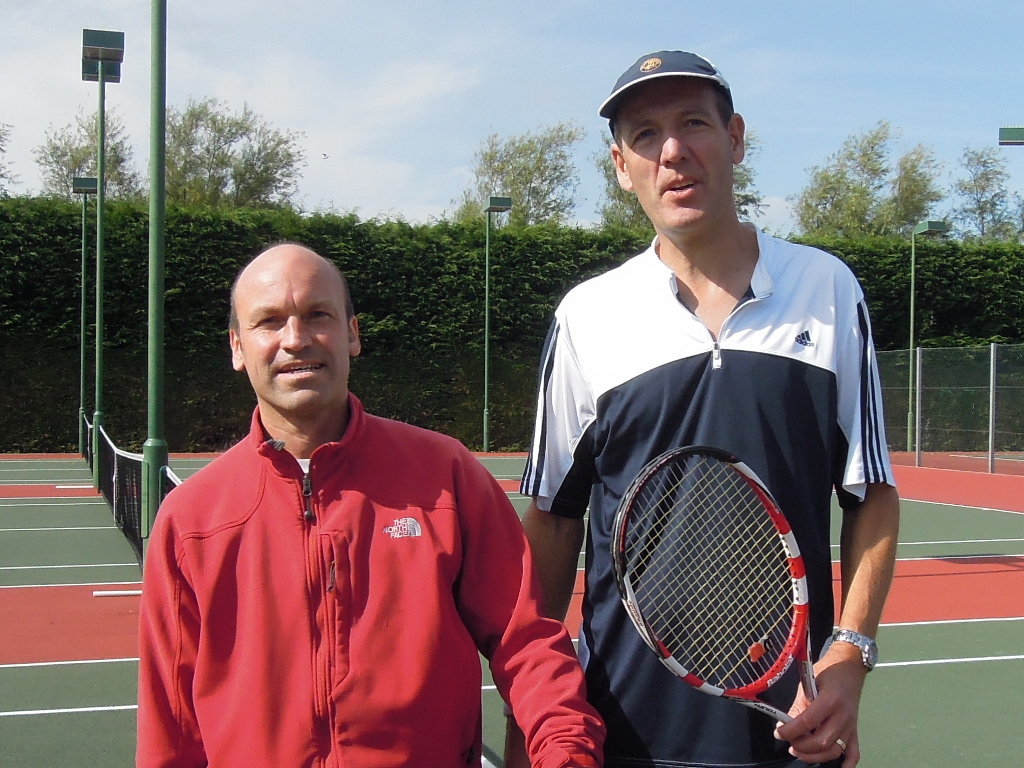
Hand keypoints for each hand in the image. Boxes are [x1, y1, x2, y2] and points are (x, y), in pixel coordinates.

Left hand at [774, 649, 866, 766]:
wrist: (849, 667)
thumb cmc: (826, 672)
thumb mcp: (808, 684)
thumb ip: (798, 706)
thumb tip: (784, 725)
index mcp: (830, 700)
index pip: (807, 721)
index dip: (790, 730)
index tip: (778, 732)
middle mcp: (843, 716)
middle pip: (822, 741)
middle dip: (801, 746)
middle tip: (789, 742)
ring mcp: (851, 726)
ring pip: (834, 751)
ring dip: (815, 756)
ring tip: (799, 751)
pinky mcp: (855, 731)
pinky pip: (854, 753)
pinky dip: (846, 765)